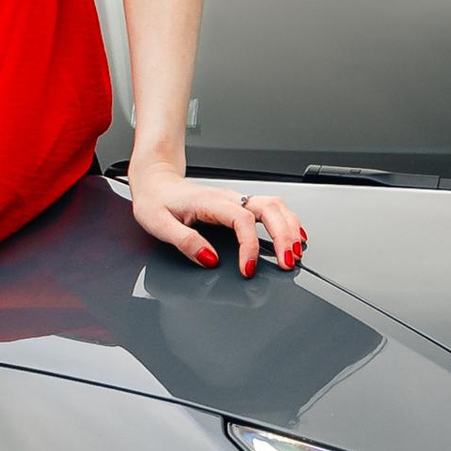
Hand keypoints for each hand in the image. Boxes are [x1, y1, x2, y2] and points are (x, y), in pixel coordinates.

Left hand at [127, 159, 307, 276]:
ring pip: (276, 206)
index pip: (243, 221)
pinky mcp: (240, 204)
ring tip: (295, 254)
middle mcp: (230, 198)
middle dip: (284, 236)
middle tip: (288, 263)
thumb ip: (185, 242)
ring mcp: (237, 199)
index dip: (250, 246)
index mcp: (212, 202)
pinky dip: (287, 222)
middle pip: (270, 209)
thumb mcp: (159, 225)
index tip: (247, 269)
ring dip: (290, 228)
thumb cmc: (156, 201)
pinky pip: (272, 208)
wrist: (156, 181)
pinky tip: (294, 236)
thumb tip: (210, 260)